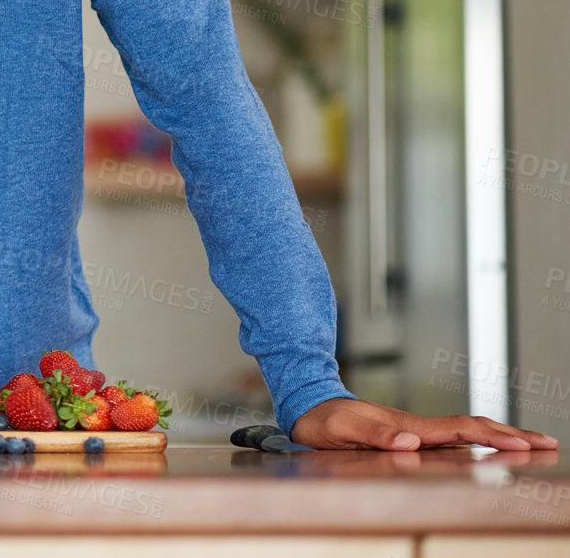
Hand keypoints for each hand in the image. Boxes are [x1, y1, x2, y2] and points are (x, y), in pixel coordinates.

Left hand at [291, 398, 559, 450]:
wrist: (308, 406)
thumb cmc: (324, 420)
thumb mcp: (342, 431)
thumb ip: (375, 437)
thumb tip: (410, 443)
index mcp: (408, 426)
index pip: (460, 430)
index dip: (492, 437)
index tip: (522, 444)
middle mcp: (417, 426)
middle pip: (473, 427)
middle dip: (511, 434)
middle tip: (546, 442)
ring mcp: (416, 429)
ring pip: (467, 431)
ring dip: (500, 436)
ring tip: (531, 444)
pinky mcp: (410, 435)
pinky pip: (453, 437)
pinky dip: (478, 441)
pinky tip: (490, 448)